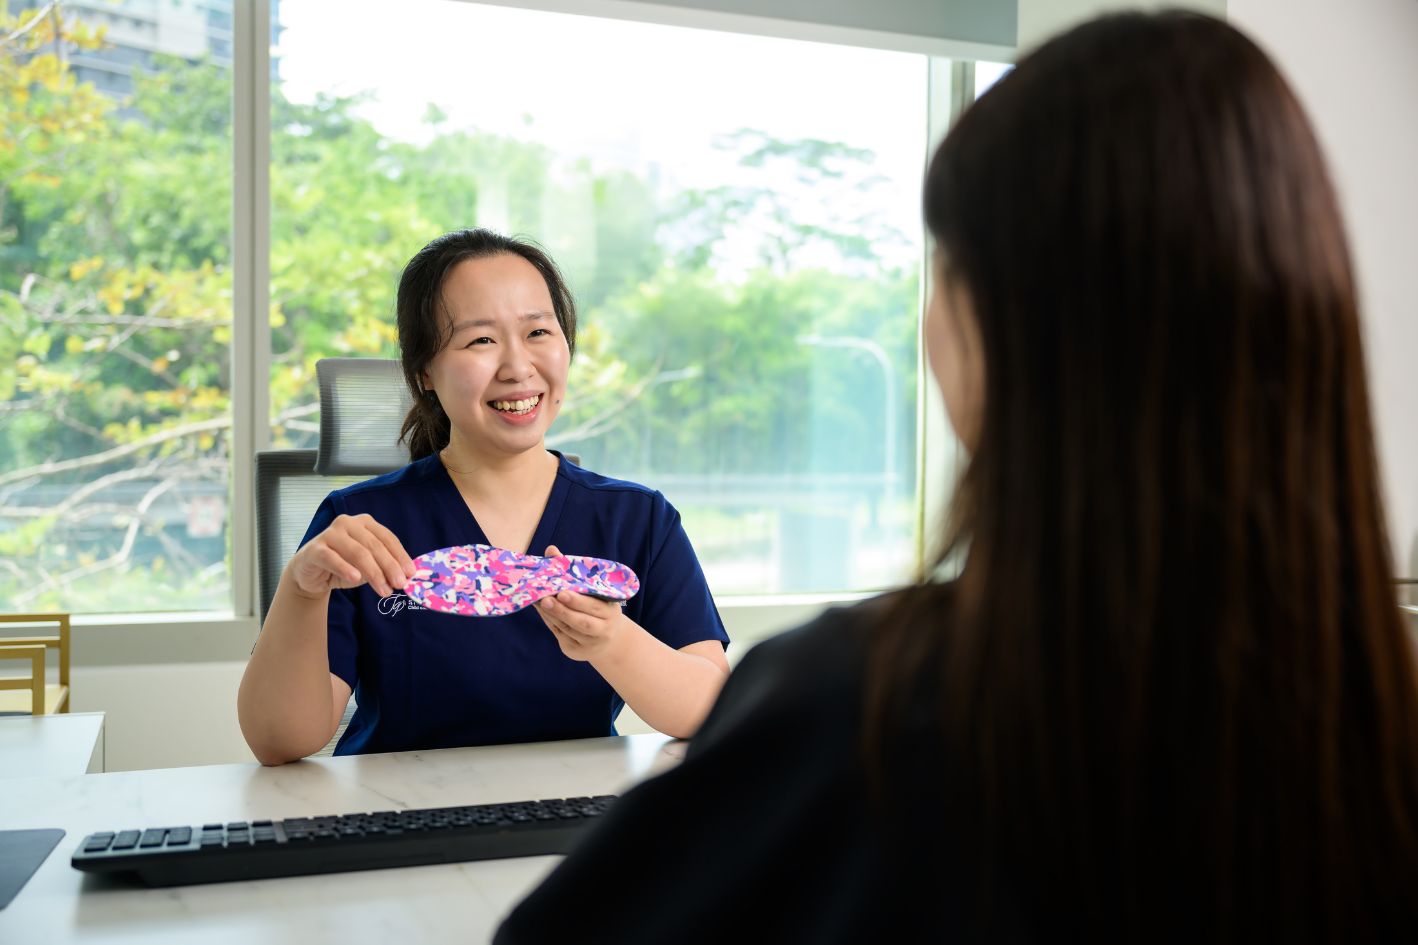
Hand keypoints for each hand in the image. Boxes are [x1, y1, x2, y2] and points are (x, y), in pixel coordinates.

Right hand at [285, 513, 414, 599]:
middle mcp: (348, 523)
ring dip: (373, 573)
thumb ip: (383, 567)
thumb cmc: (344, 566)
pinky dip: (345, 568)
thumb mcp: (367, 566)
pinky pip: (332, 558)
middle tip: (400, 584)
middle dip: (390, 566)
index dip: (401, 556)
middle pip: (374, 546)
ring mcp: (330, 534)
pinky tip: (356, 579)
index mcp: (365, 523)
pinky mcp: (315, 549)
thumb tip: (404, 577)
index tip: (411, 574)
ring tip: (384, 590)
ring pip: (357, 552)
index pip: (387, 538)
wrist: (310, 573)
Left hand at [535, 544, 634, 661]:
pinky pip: (561, 636)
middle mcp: (604, 630)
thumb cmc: (597, 606)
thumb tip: (551, 550)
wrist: (608, 638)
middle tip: (545, 599)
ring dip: (551, 615)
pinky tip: (543, 612)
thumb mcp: (592, 590)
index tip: (562, 592)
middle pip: (581, 622)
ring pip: (568, 629)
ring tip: (539, 603)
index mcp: (610, 612)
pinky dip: (550, 623)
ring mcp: (590, 644)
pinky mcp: (576, 652)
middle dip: (562, 611)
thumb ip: (572, 571)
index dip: (578, 600)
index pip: (594, 607)